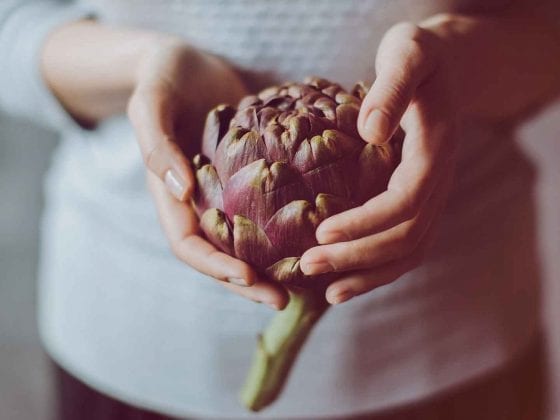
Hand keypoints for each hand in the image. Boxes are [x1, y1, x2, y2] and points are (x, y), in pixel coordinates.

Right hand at [128, 39, 287, 308]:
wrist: (187, 61)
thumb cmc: (164, 77)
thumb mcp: (151, 103)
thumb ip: (157, 144)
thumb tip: (183, 190)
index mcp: (172, 196)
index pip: (189, 246)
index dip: (215, 267)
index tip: (249, 278)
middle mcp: (200, 204)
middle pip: (221, 256)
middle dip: (249, 283)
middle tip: (284, 299)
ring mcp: (226, 196)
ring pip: (248, 243)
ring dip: (272, 266)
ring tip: (306, 280)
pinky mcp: (251, 181)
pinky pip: (268, 213)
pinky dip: (287, 230)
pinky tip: (316, 234)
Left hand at [300, 22, 457, 303]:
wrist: (444, 67)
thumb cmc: (419, 57)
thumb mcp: (407, 54)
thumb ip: (392, 88)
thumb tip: (370, 132)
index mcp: (435, 153)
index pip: (403, 203)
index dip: (365, 223)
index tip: (320, 233)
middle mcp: (439, 183)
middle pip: (405, 238)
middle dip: (357, 257)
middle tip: (307, 267)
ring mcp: (432, 196)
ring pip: (408, 252)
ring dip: (367, 274)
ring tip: (327, 292)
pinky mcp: (418, 201)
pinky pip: (404, 246)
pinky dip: (377, 268)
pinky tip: (345, 280)